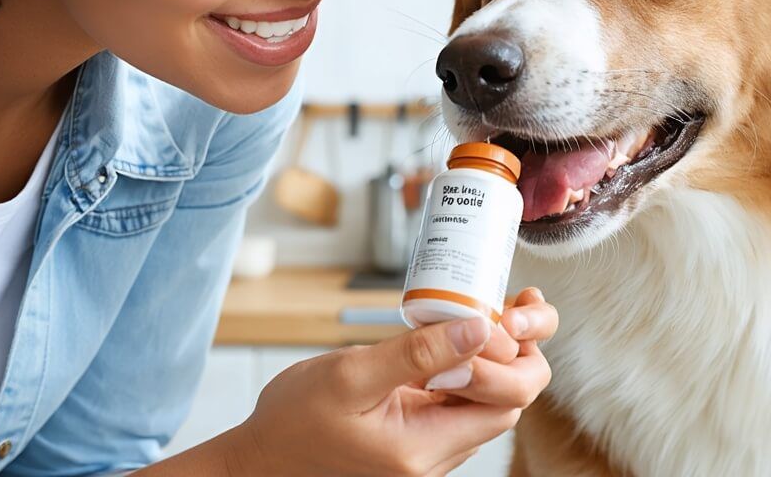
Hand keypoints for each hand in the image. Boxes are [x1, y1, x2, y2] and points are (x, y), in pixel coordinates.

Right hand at [233, 289, 558, 476]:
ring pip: (484, 404)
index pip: (506, 402)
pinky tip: (449, 339)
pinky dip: (462, 372)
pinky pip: (457, 406)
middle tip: (485, 309)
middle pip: (504, 404)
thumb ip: (417, 353)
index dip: (508, 355)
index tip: (483, 315)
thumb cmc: (293, 420)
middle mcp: (435, 461)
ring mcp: (429, 455)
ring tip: (467, 316)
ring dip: (485, 361)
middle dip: (505, 354)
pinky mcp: (418, 444)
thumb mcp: (350, 375)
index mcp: (422, 448)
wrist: (262, 459)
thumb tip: (476, 327)